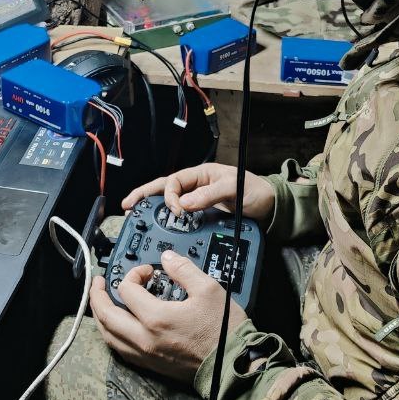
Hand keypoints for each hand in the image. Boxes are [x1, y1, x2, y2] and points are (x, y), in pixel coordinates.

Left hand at [89, 250, 247, 382]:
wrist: (233, 366)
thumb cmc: (224, 331)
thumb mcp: (208, 290)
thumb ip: (183, 270)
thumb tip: (167, 258)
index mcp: (156, 318)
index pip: (127, 290)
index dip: (134, 274)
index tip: (148, 271)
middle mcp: (144, 339)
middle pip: (106, 316)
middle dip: (97, 295)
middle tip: (98, 282)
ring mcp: (146, 355)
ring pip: (109, 336)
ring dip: (101, 316)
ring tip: (102, 303)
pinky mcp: (151, 365)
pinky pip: (120, 350)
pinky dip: (112, 335)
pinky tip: (116, 327)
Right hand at [121, 163, 275, 221]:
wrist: (270, 207)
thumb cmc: (255, 191)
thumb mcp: (234, 189)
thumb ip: (210, 195)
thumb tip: (185, 203)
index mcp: (201, 174)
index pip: (175, 181)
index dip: (171, 196)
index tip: (177, 212)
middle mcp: (196, 185)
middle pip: (163, 188)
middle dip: (143, 195)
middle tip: (127, 205)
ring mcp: (197, 199)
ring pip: (167, 201)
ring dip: (149, 206)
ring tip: (133, 213)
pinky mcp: (201, 213)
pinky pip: (178, 213)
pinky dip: (164, 218)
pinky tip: (155, 225)